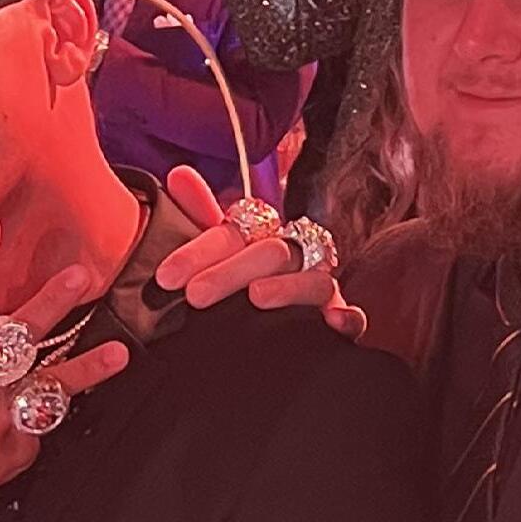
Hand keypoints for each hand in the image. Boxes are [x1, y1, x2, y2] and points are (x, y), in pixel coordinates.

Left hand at [153, 167, 364, 340]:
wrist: (254, 349)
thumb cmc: (230, 294)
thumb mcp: (211, 259)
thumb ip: (197, 216)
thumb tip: (179, 172)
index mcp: (260, 239)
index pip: (234, 231)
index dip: (200, 250)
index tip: (167, 277)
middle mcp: (294, 259)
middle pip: (272, 252)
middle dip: (231, 272)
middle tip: (196, 295)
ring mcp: (320, 291)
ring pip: (314, 280)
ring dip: (288, 286)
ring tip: (256, 297)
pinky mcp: (340, 322)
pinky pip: (354, 318)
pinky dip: (348, 317)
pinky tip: (332, 321)